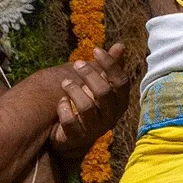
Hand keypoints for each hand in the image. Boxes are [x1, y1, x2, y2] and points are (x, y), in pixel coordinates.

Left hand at [50, 44, 129, 159]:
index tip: (96, 50)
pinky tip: (60, 101)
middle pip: (104, 92)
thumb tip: (120, 45)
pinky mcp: (78, 136)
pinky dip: (63, 108)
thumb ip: (110, 68)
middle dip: (89, 75)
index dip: (110, 64)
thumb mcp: (102, 87)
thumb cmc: (92, 105)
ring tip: (64, 82)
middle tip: (76, 63)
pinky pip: (70, 121)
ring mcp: (96, 127)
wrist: (76, 137)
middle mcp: (112, 115)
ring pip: (86, 106)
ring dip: (73, 90)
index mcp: (121, 101)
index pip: (121, 81)